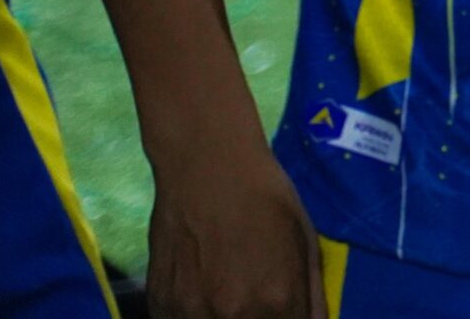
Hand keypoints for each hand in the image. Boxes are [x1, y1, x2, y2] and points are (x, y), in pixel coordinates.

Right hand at [144, 142, 326, 318]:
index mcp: (276, 301)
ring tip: (227, 298)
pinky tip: (201, 298)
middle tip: (256, 304)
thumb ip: (311, 298)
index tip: (284, 312)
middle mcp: (232, 315)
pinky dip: (193, 318)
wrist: (208, 166)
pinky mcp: (158, 305)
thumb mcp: (306, 245)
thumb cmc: (267, 198)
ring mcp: (190, 313)